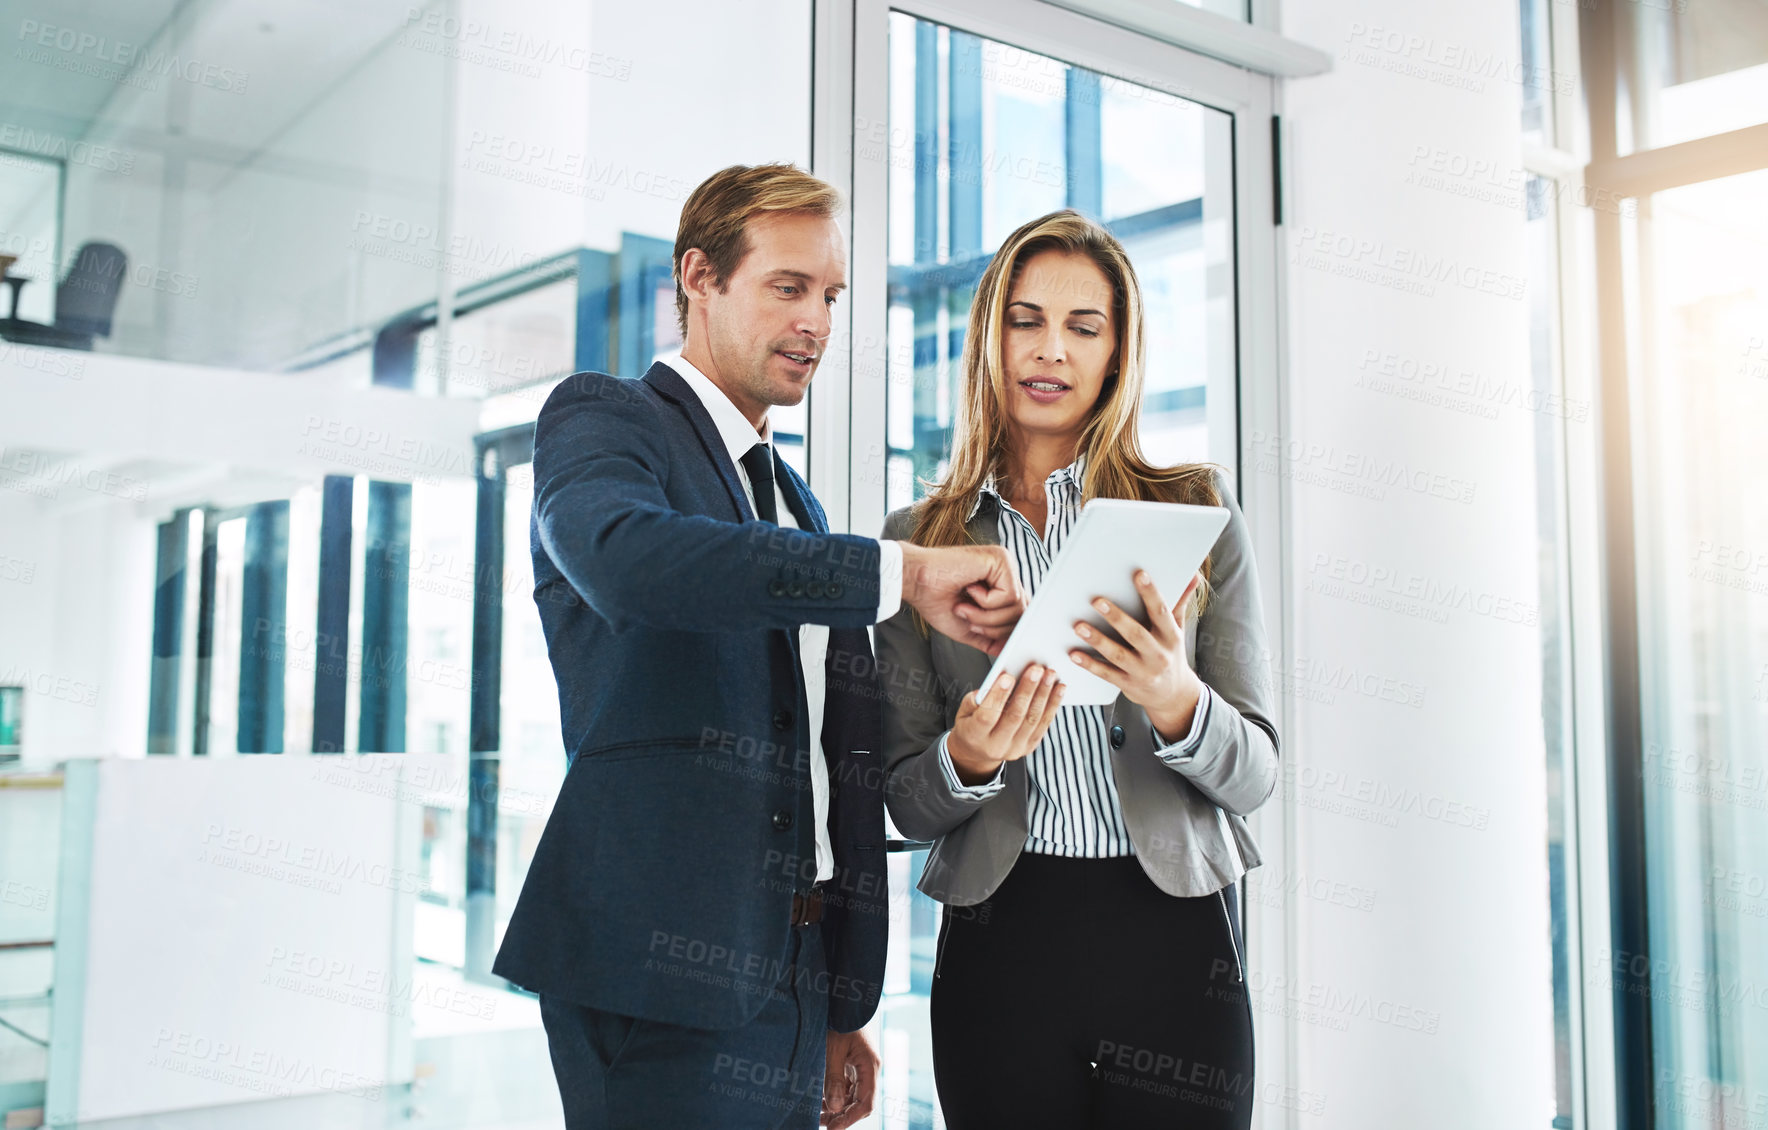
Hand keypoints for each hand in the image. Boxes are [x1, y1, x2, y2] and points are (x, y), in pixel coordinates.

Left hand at [821, 1028, 877, 1127]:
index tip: (832, 1129)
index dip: (850, 1119)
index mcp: (869, 1065)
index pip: (866, 1103)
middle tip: (820, 1123)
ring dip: (836, 1107)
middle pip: (859, 1102)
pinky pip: (846, 1085)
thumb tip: (836, 1109)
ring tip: (817, 1114)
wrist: (839, 999)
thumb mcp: (832, 1050)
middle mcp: (868, 1069)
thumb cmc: (837, 1021)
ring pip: (852, 1096)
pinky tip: (820, 1100)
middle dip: (841, 1115)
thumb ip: (834, 1080)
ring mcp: (860, 1066)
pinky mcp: (850, 1063)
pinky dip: (834, 1095)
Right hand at [897, 542, 1025, 656]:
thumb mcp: (969, 627)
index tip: (979, 631)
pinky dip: (986, 602)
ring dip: (987, 616)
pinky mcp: (1002, 559)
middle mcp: (1006, 572)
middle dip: (994, 627)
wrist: (916, 582)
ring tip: (965, 607)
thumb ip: (991, 639)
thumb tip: (1008, 651)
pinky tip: (968, 590)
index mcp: (1000, 584)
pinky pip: (1010, 595)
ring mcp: (1006, 564)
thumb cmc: (936, 600)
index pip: (1019, 615)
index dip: (1003, 630)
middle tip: (968, 620)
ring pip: (1017, 607)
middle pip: (1022, 614)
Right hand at [946, 662, 1063, 785]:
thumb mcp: (963, 711)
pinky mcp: (1029, 746)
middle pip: (1015, 716)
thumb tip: (997, 680)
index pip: (987, 717)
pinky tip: (1058, 689)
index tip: (1007, 676)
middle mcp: (996, 746)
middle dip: (1027, 690)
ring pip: (1033, 719)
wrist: (978, 752)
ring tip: (1050, 675)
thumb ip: (977, 698)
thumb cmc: (970, 725)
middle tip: (1036, 669)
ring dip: (1044, 694)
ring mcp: (1015, 749)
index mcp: (974, 736)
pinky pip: (1043, 724)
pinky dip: (1053, 704)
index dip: (997, 696)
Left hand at [1069, 570, 1204, 740]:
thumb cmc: (1170, 654)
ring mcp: (1142, 672)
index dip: (1151, 593)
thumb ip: (1179, 603)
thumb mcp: (1178, 630)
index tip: (1139, 575)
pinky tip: (1074, 653)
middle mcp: (1158, 655)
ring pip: (1118, 655)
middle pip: (1136, 634)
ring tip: (1079, 626)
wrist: (1173, 695)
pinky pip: (1106, 673)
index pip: (1161, 612)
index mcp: (1171, 637)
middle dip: (1116, 617)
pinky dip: (1090, 664)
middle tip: (1097, 601)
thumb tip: (1193, 575)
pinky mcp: (1127, 684)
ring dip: (1097, 640)